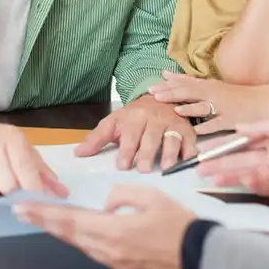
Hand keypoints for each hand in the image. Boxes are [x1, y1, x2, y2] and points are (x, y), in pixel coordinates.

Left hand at [13, 184, 194, 268]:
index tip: (22, 208)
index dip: (44, 215)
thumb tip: (106, 204)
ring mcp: (116, 265)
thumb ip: (123, 195)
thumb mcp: (153, 197)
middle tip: (23, 212)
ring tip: (49, 220)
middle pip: (69, 236)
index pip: (69, 221)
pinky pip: (99, 253)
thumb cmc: (179, 224)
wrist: (201, 258)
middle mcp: (108, 251)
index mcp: (113, 231)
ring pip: (82, 245)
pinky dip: (85, 240)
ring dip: (64, 232)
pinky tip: (83, 232)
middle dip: (45, 222)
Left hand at [75, 95, 196, 172]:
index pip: (130, 133)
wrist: (159, 98)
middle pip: (151, 137)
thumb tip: (78, 153)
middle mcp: (154, 119)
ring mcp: (172, 123)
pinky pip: (190, 139)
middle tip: (143, 169)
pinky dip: (190, 149)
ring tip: (166, 167)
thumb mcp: (114, 123)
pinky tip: (187, 159)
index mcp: (134, 117)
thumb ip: (97, 138)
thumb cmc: (134, 117)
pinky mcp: (187, 129)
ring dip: (169, 152)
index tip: (122, 165)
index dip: (126, 149)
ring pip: (172, 137)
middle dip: (147, 152)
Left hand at [148, 71, 268, 134]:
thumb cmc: (238, 97)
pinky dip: (207, 127)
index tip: (154, 83)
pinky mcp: (231, 120)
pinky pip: (217, 124)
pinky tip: (196, 131)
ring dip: (188, 108)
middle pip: (190, 92)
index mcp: (210, 86)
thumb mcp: (215, 88)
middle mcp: (214, 94)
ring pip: (203, 107)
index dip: (169, 83)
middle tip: (154, 94)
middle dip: (171, 93)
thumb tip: (172, 78)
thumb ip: (196, 85)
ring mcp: (223, 107)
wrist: (264, 103)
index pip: (186, 82)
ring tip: (174, 110)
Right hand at [197, 118, 268, 198]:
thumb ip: (264, 128)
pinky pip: (267, 187)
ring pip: (250, 175)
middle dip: (221, 165)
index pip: (242, 144)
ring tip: (213, 179)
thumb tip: (239, 127)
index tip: (205, 151)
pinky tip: (242, 180)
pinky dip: (254, 184)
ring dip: (232, 176)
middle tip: (200, 169)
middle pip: (242, 161)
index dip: (224, 147)